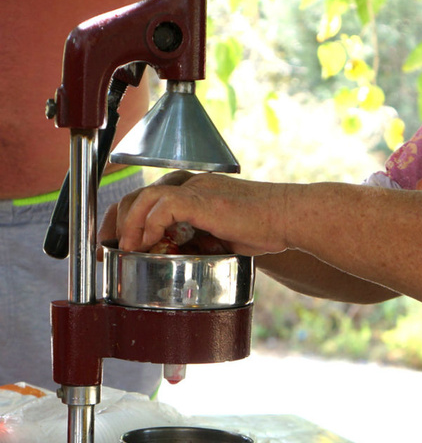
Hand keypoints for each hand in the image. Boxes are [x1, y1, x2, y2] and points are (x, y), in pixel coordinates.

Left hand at [98, 170, 288, 256]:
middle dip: (117, 223)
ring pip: (145, 196)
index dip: (129, 219)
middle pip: (139, 194)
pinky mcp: (203, 198)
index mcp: (199, 190)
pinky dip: (149, 225)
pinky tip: (146, 243)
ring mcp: (198, 188)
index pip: (151, 197)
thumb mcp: (229, 236)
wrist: (292, 217)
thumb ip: (205, 240)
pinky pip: (163, 206)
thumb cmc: (270, 227)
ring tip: (125, 249)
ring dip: (129, 225)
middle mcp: (195, 183)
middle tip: (108, 249)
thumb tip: (188, 259)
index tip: (119, 243)